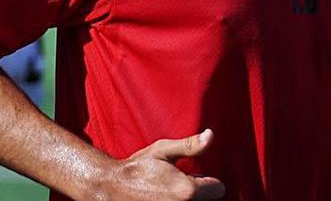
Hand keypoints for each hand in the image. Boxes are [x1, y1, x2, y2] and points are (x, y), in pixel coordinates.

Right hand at [96, 129, 224, 199]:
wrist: (111, 188)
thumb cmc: (137, 168)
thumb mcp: (163, 150)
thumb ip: (190, 145)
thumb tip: (211, 135)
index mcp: (187, 191)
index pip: (219, 188)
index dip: (208, 181)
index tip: (194, 177)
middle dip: (199, 193)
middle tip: (179, 186)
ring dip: (188, 200)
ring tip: (170, 193)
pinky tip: (163, 198)